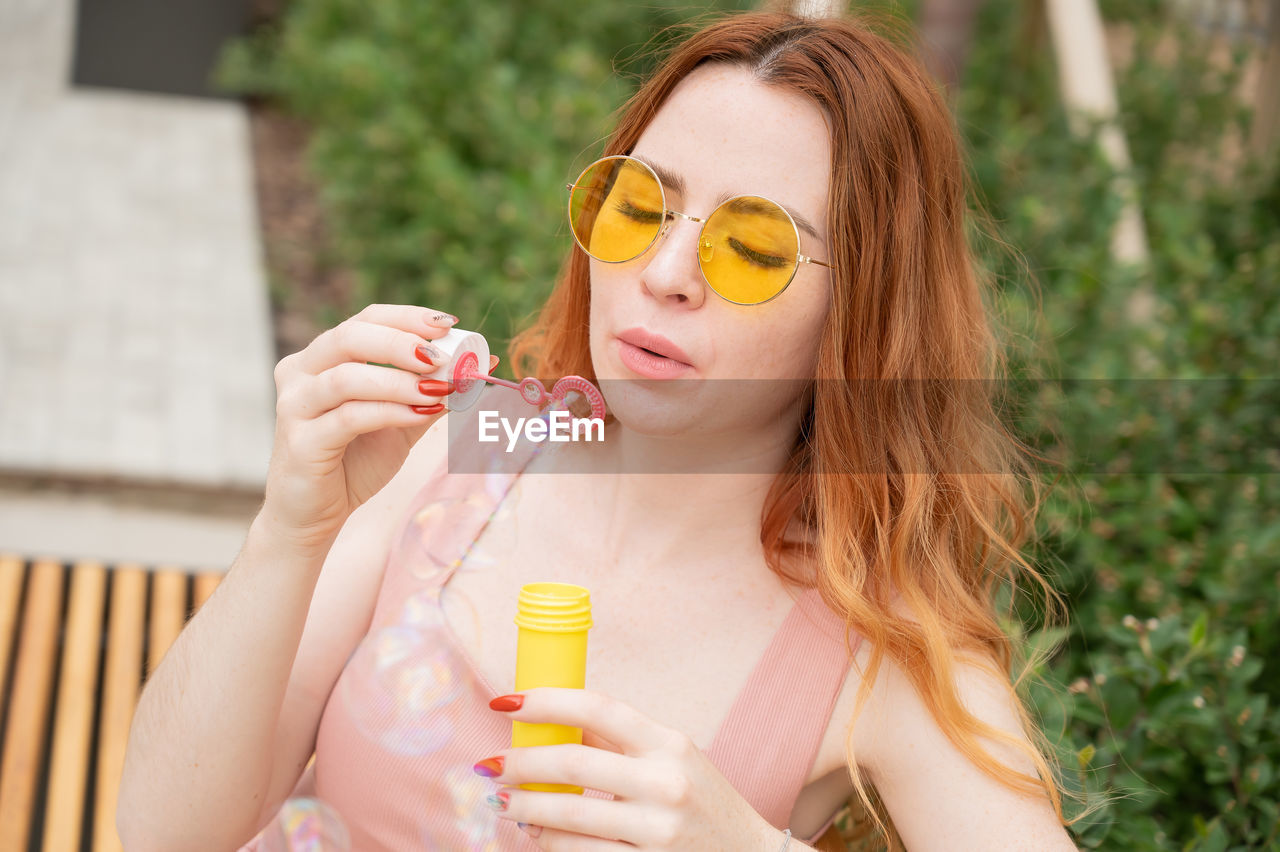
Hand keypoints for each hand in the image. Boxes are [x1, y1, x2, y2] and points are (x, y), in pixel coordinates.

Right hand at [262, 303, 496, 553]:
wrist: (314, 515)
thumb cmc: (354, 463)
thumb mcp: (401, 422)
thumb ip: (431, 394)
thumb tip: (478, 369)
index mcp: (322, 358)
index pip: (366, 319)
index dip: (408, 317)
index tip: (449, 325)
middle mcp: (300, 372)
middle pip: (350, 337)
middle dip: (402, 343)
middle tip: (443, 356)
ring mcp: (295, 406)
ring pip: (347, 377)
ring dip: (399, 381)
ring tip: (439, 389)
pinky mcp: (300, 441)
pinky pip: (348, 417)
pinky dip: (390, 412)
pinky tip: (421, 414)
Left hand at [475, 688, 779, 849]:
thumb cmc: (703, 803)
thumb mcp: (674, 760)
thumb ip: (618, 742)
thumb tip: (551, 721)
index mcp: (670, 744)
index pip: (599, 708)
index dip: (546, 701)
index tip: (506, 701)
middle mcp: (666, 784)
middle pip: (572, 764)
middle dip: (520, 763)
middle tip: (490, 764)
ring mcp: (659, 832)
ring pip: (569, 819)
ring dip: (526, 808)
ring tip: (506, 803)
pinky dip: (550, 844)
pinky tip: (536, 835)